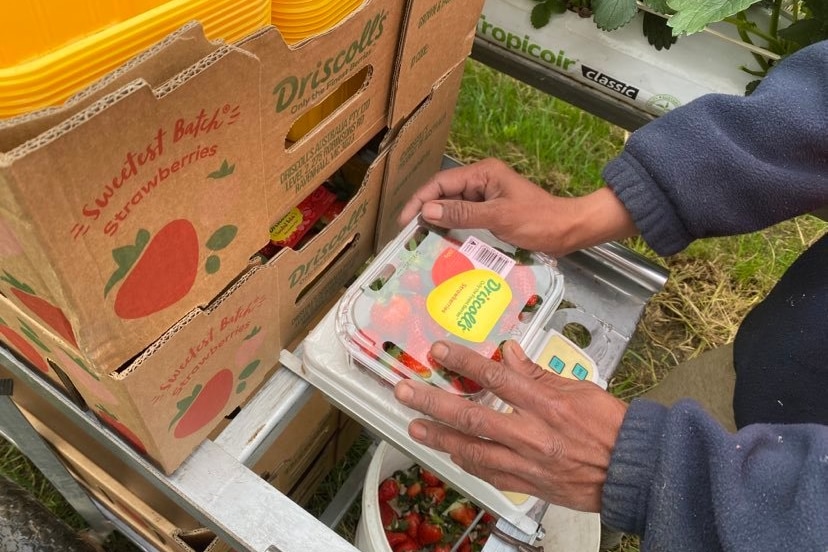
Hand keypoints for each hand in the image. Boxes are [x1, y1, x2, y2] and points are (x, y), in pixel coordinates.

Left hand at [394, 339, 626, 512]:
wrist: (631, 471)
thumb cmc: (609, 427)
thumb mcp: (579, 388)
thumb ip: (538, 373)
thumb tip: (508, 354)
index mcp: (546, 404)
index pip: (496, 378)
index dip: (464, 363)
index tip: (440, 352)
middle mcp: (531, 434)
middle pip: (472, 416)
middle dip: (434, 402)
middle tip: (405, 392)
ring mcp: (526, 462)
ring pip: (472, 450)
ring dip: (439, 437)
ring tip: (415, 425)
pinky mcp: (527, 483)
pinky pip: (487, 473)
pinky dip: (464, 462)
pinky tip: (446, 453)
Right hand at [398, 158, 637, 256]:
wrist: (569, 232)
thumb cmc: (538, 221)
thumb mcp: (498, 217)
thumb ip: (462, 213)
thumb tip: (427, 211)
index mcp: (483, 173)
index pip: (441, 182)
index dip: (419, 200)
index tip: (404, 221)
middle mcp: (482, 182)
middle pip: (444, 195)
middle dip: (425, 213)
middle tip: (409, 236)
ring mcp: (487, 198)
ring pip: (453, 209)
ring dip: (439, 224)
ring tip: (421, 243)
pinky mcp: (492, 214)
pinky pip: (466, 220)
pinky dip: (454, 231)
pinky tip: (444, 246)